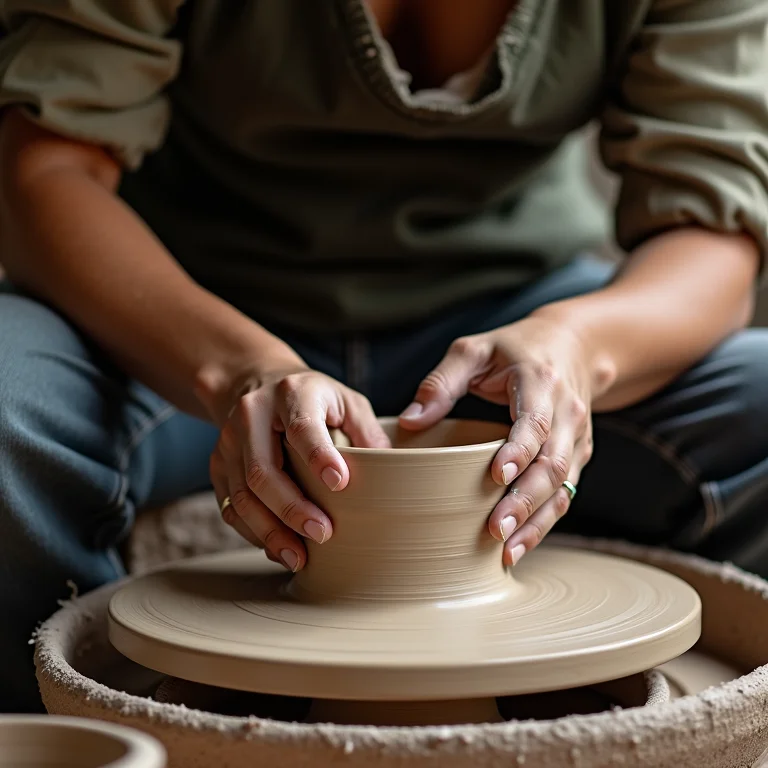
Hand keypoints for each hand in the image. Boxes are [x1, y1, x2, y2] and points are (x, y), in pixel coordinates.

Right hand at [208, 364, 389, 570]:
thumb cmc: (312, 398)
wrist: (257, 382)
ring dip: (270, 532)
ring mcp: (229, 441)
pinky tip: (278, 548)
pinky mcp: (218, 465)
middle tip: (323, 534)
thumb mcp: (346, 401)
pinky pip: (230, 506)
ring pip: (242, 495)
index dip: (319, 457)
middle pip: (263, 470)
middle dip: (292, 509)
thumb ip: (367, 432)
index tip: (341, 484)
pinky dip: (253, 532)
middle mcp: (252, 415)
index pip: (302, 428)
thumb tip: (391, 473)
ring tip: (298, 557)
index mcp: (291, 394)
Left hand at [399, 315, 605, 565]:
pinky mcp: (578, 455)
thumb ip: (442, 382)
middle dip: (525, 501)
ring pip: (564, 486)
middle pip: (552, 464)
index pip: (534, 422)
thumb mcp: (474, 350)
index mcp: (540, 383)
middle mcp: (566, 413)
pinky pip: (565, 493)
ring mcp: (576, 437)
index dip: (518, 450)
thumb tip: (408, 422)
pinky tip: (519, 545)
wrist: (574, 345)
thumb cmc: (514, 348)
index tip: (496, 476)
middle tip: (494, 530)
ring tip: (506, 551)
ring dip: (537, 521)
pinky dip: (544, 522)